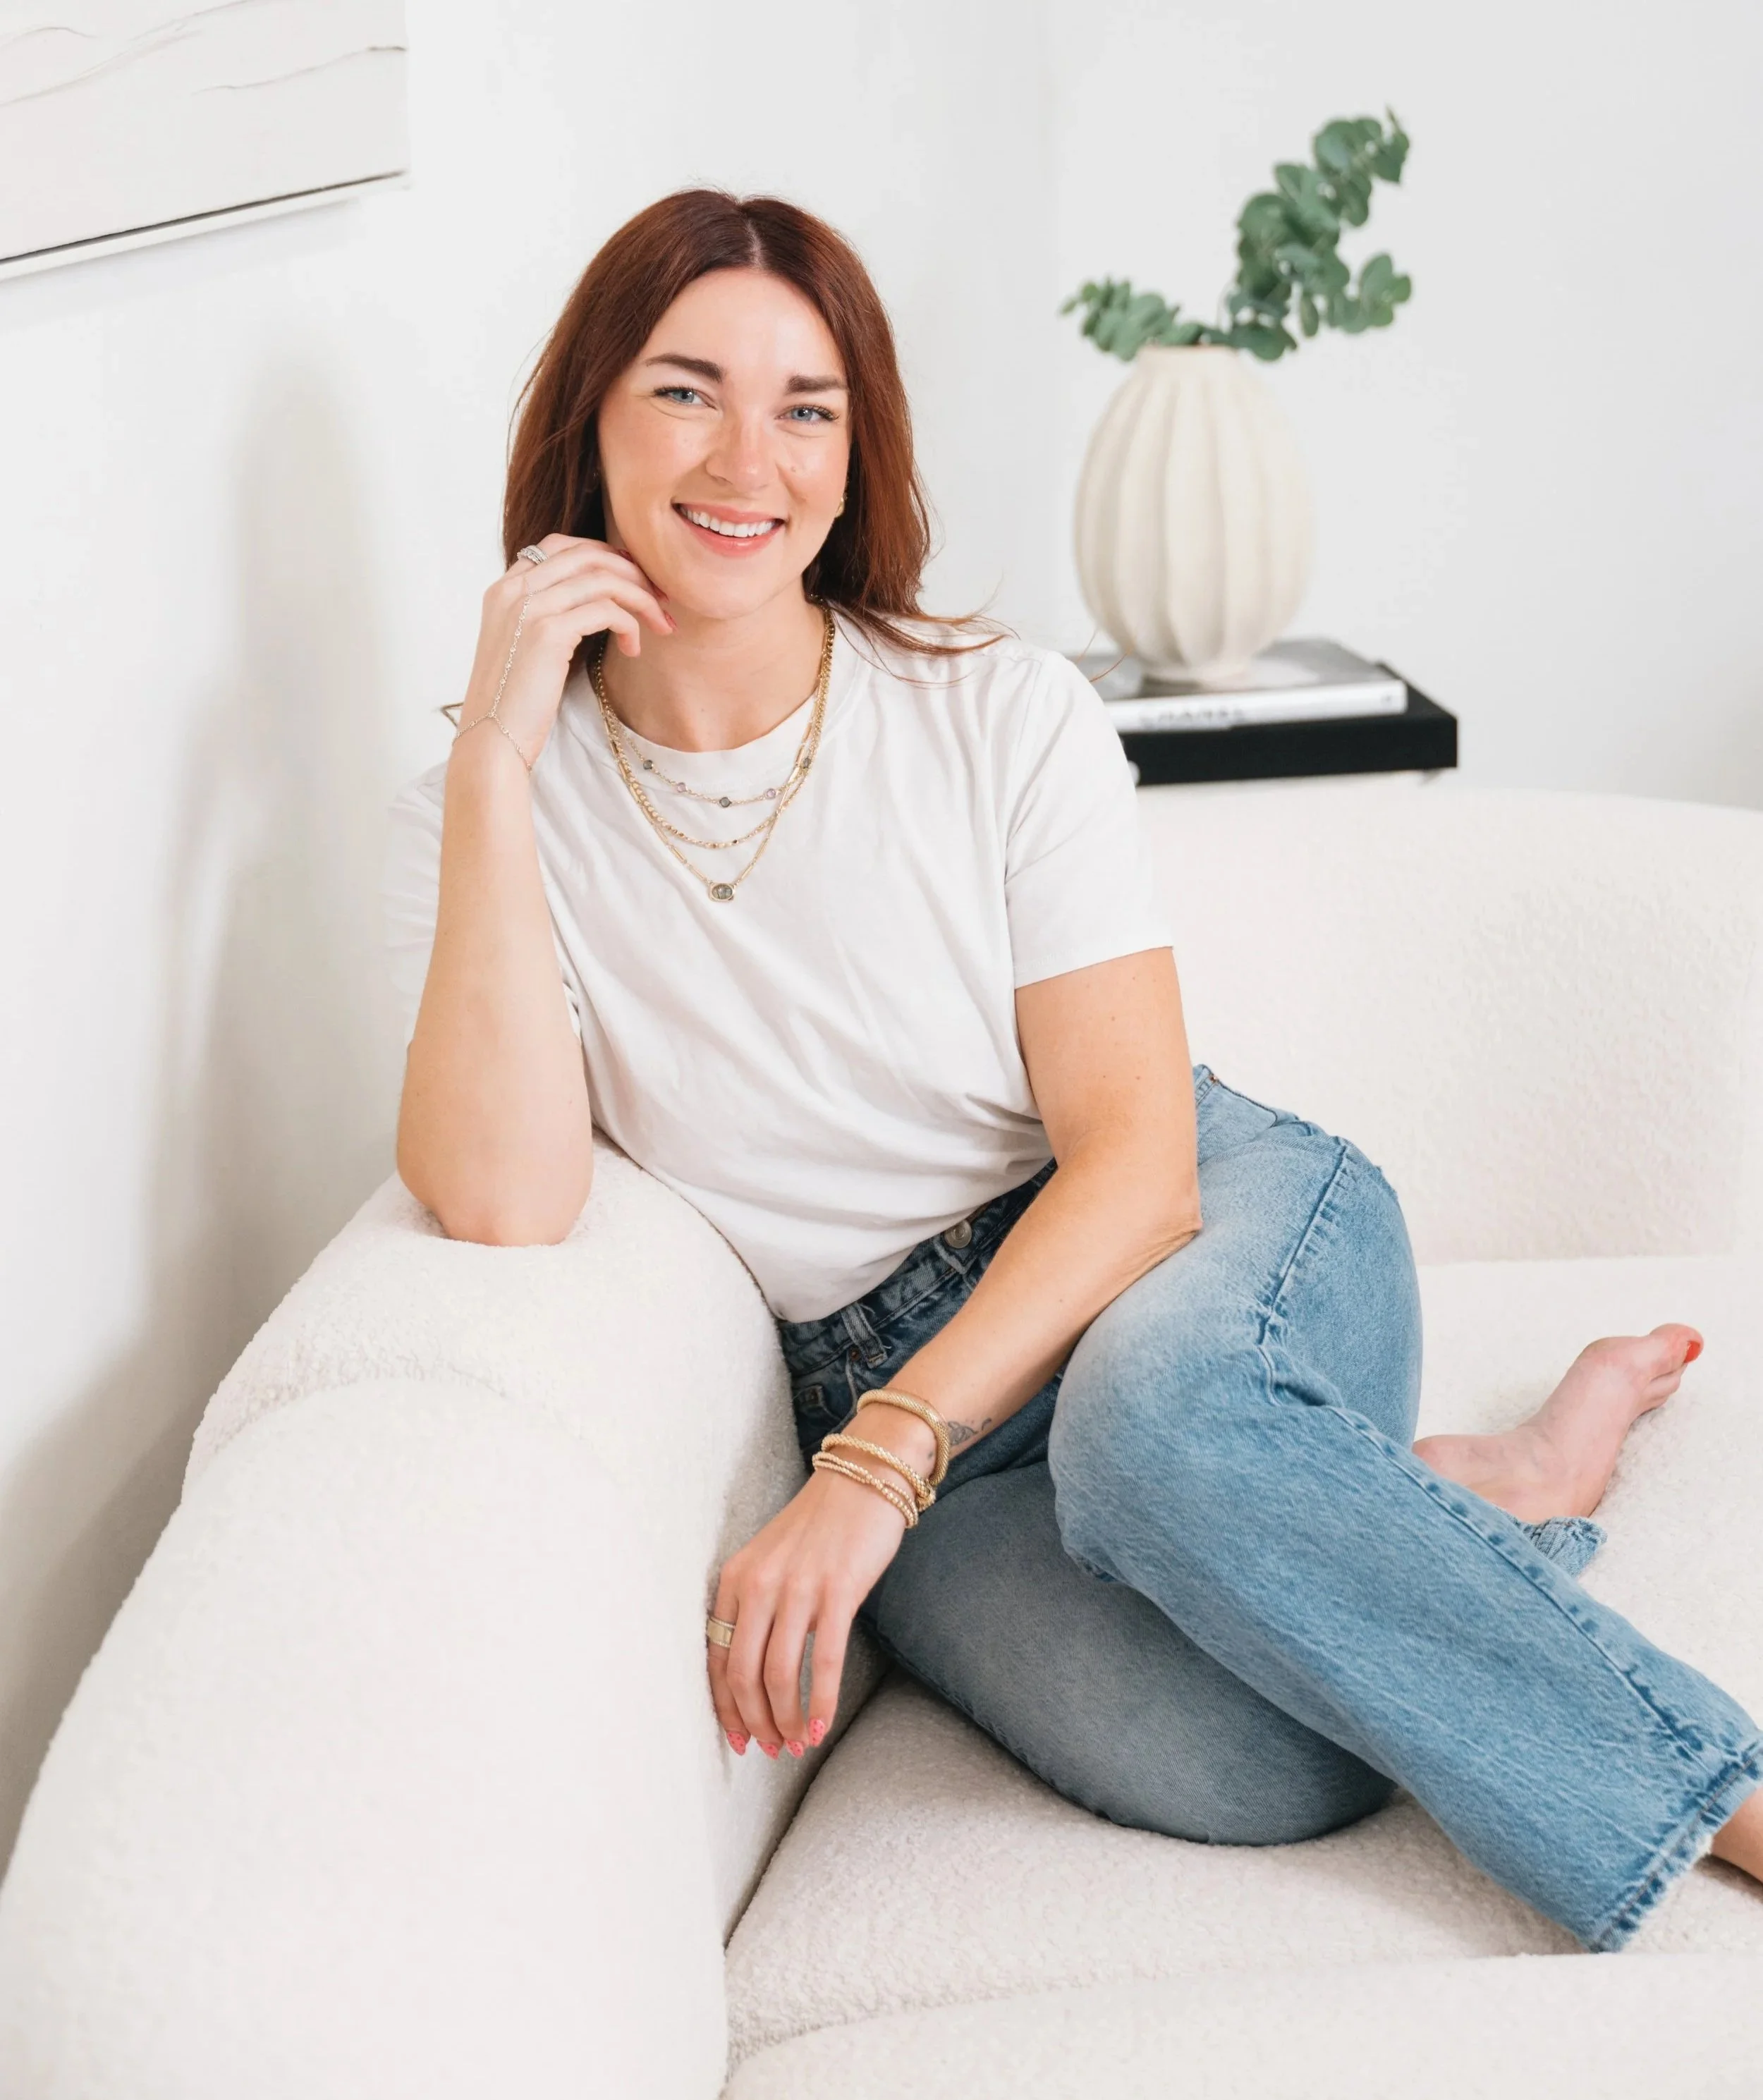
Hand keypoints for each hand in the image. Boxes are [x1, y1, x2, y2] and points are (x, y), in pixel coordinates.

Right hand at [454, 533, 672, 767]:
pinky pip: (606, 610)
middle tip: (659, 596)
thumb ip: (545, 616)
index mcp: (503, 590)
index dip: (603, 555)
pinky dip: (629, 624)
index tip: (632, 577)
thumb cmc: (514, 705)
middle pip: (586, 555)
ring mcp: (527, 607)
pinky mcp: (547, 632)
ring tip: (659, 624)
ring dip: (641, 598)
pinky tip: (632, 648)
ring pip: (602, 578)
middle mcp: (512, 590)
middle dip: (631, 572)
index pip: (558, 547)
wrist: (492, 741)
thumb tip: (595, 604)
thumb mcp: (522, 648)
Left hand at [708, 1410, 937, 1757]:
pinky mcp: (837, 1592)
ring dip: (786, 1719)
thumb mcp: (770, 1558)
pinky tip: (823, 1726)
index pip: (718, 1657)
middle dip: (755, 1722)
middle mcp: (759, 1584)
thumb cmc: (820, 1526)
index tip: (738, 1739)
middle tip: (771, 1749)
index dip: (725, 1707)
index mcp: (736, 1577)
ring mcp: (798, 1588)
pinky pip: (823, 1662)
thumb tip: (752, 1672)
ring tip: (797, 1744)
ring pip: (780, 1676)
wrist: (864, 1478)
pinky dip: (821, 1703)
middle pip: (744, 1674)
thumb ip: (756, 1604)